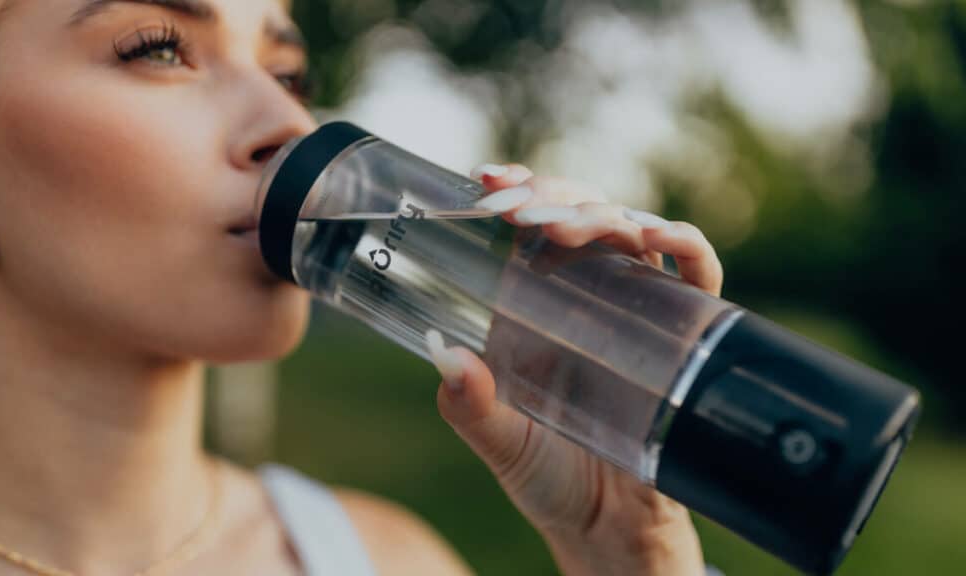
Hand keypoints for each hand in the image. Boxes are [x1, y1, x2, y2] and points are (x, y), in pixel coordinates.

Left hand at [428, 163, 722, 575]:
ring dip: (601, 213)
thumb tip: (443, 353)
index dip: (516, 189)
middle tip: (521, 211)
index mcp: (538, 303)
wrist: (611, 529)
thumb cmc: (550, 478)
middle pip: (580, 212)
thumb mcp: (500, 442)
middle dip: (552, 196)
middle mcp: (588, 294)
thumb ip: (468, 407)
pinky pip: (697, 274)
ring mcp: (638, 306)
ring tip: (564, 227)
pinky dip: (683, 243)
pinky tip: (655, 236)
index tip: (487, 179)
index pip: (532, 223)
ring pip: (631, 229)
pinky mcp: (684, 329)